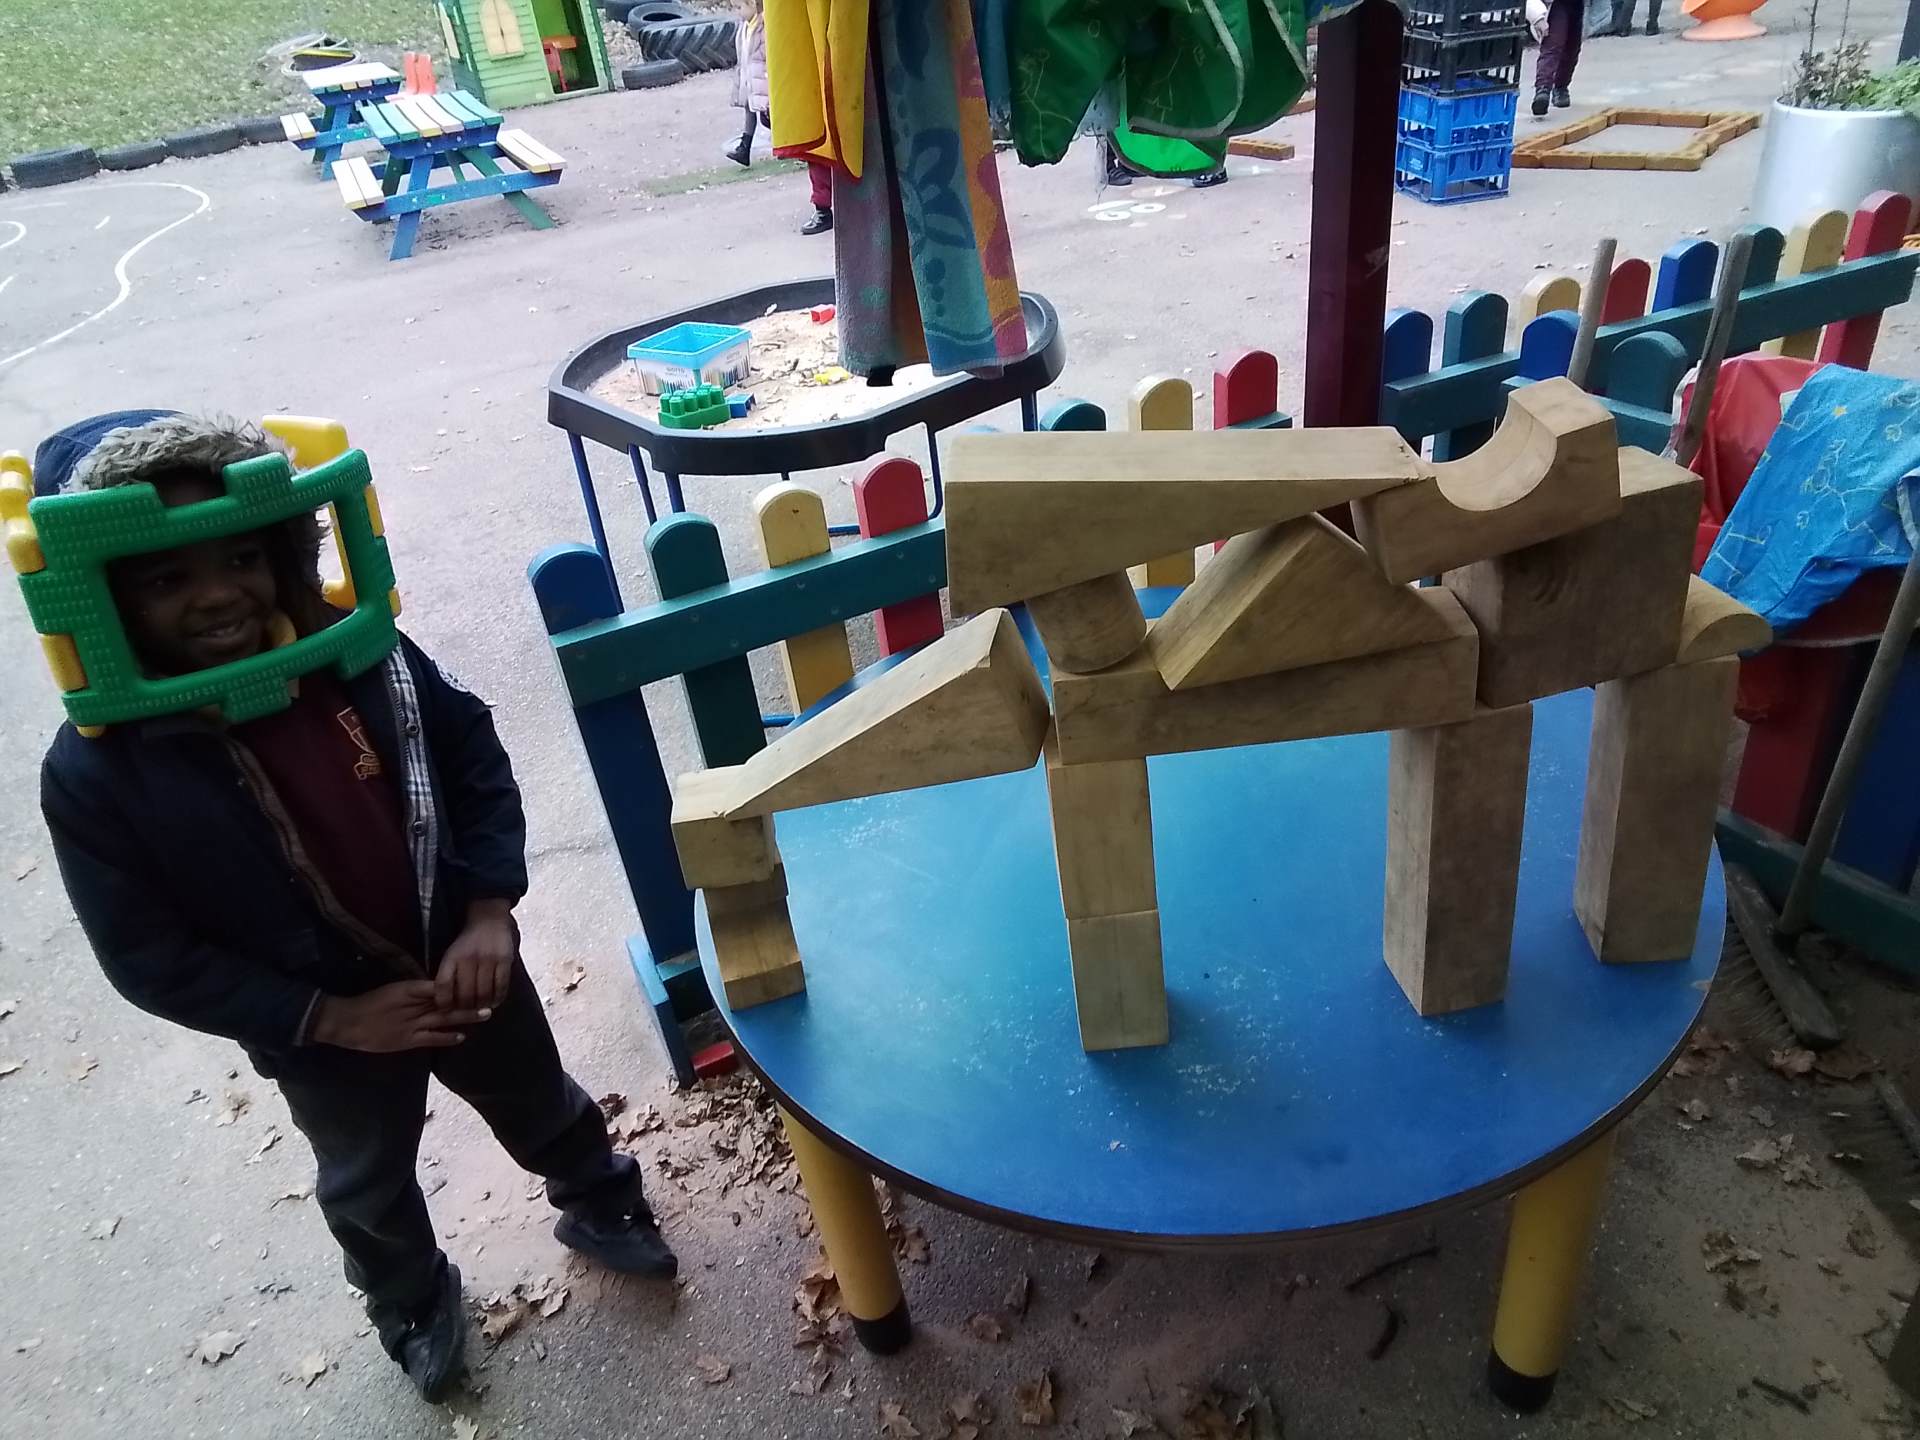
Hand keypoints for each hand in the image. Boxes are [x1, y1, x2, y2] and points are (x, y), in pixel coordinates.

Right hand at [311, 981, 490, 1052]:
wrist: (347, 1022)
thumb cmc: (368, 1003)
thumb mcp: (392, 989)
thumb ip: (414, 990)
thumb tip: (437, 986)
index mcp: (409, 988)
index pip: (439, 984)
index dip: (460, 984)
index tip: (478, 980)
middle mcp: (414, 1004)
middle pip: (447, 1000)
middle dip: (470, 999)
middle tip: (492, 996)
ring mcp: (412, 1023)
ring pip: (444, 1018)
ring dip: (466, 1016)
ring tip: (486, 1013)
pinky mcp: (408, 1039)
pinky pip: (432, 1038)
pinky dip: (447, 1037)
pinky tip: (462, 1036)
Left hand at [435, 899, 517, 1011]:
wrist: (488, 920)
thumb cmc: (467, 942)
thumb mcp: (451, 954)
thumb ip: (448, 975)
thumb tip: (445, 1003)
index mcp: (452, 957)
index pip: (443, 985)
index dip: (443, 1002)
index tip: (446, 1010)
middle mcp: (469, 959)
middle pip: (465, 994)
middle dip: (465, 1008)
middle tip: (466, 1013)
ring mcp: (488, 959)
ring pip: (484, 993)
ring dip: (482, 1006)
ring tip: (480, 1009)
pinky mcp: (504, 960)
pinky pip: (501, 986)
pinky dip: (498, 998)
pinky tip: (494, 1001)